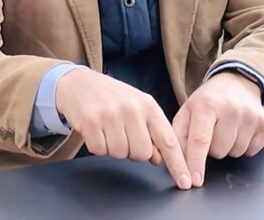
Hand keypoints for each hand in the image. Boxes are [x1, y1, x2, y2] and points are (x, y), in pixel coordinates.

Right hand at [55, 68, 192, 189]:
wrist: (79, 82)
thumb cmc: (112, 98)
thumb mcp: (138, 108)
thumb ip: (152, 132)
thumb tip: (159, 158)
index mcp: (149, 106)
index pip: (168, 140)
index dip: (177, 164)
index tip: (185, 181)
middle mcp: (132, 109)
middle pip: (142, 153)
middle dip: (133, 151)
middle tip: (124, 135)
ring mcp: (111, 114)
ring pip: (120, 154)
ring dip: (114, 148)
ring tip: (109, 130)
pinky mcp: (90, 121)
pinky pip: (99, 151)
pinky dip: (98, 145)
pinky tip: (96, 130)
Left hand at [172, 71, 263, 186]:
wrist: (237, 83)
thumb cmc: (208, 102)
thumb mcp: (186, 112)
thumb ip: (178, 138)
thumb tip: (177, 164)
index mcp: (207, 105)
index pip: (200, 141)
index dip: (195, 163)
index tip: (193, 181)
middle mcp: (231, 108)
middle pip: (219, 151)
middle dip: (213, 148)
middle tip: (213, 131)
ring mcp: (251, 115)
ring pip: (236, 153)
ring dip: (229, 147)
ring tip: (227, 129)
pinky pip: (252, 151)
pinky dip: (245, 146)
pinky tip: (241, 130)